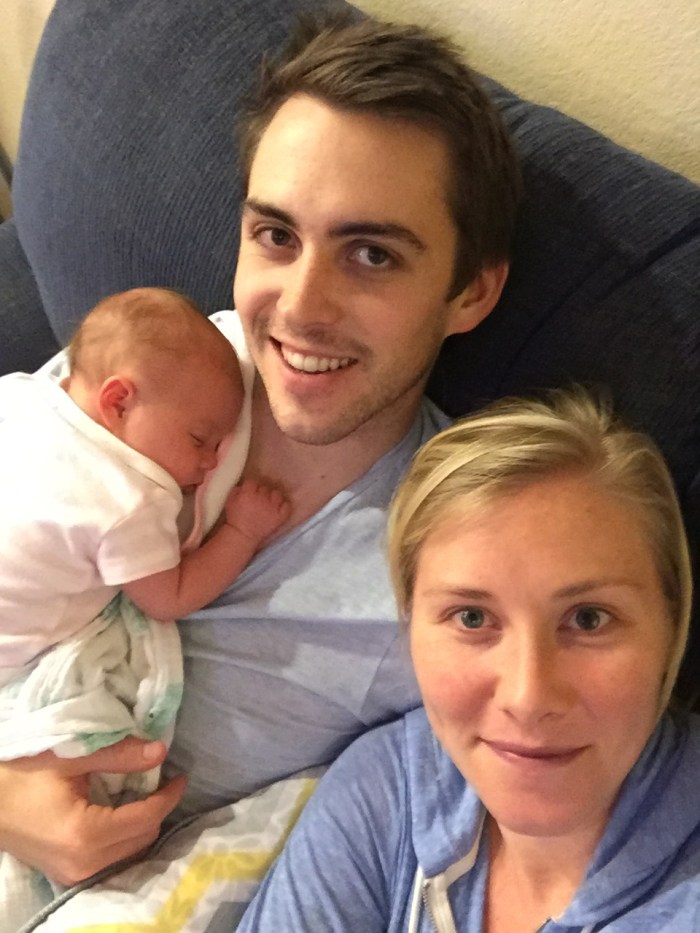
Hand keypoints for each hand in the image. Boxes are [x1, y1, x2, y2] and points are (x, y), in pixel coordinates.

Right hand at [0, 738, 185, 884]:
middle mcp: (84, 864)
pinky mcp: (67, 875)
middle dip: (157, 810)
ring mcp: (74, 875)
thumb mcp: (70, 757)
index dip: (168, 796)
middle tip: (161, 781)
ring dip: (142, 825)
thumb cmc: (22, 775)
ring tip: (144, 794)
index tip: (179, 775)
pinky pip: (111, 859)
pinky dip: (124, 837)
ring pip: (130, 852)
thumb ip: (117, 755)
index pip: (146, 818)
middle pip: (142, 839)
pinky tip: (123, 813)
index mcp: (86, 836)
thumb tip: (160, 751)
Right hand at [224, 479, 290, 543]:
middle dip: (261, 492)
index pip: (253, 481)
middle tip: (258, 500)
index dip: (251, 486)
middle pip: (265, 488)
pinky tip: (278, 508)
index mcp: (248, 493)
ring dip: (273, 497)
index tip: (250, 491)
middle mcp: (262, 497)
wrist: (243, 536)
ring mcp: (273, 507)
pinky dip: (283, 506)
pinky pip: (287, 505)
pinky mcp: (280, 516)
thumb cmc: (235, 518)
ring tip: (269, 503)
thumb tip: (245, 485)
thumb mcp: (230, 500)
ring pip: (277, 494)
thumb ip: (238, 489)